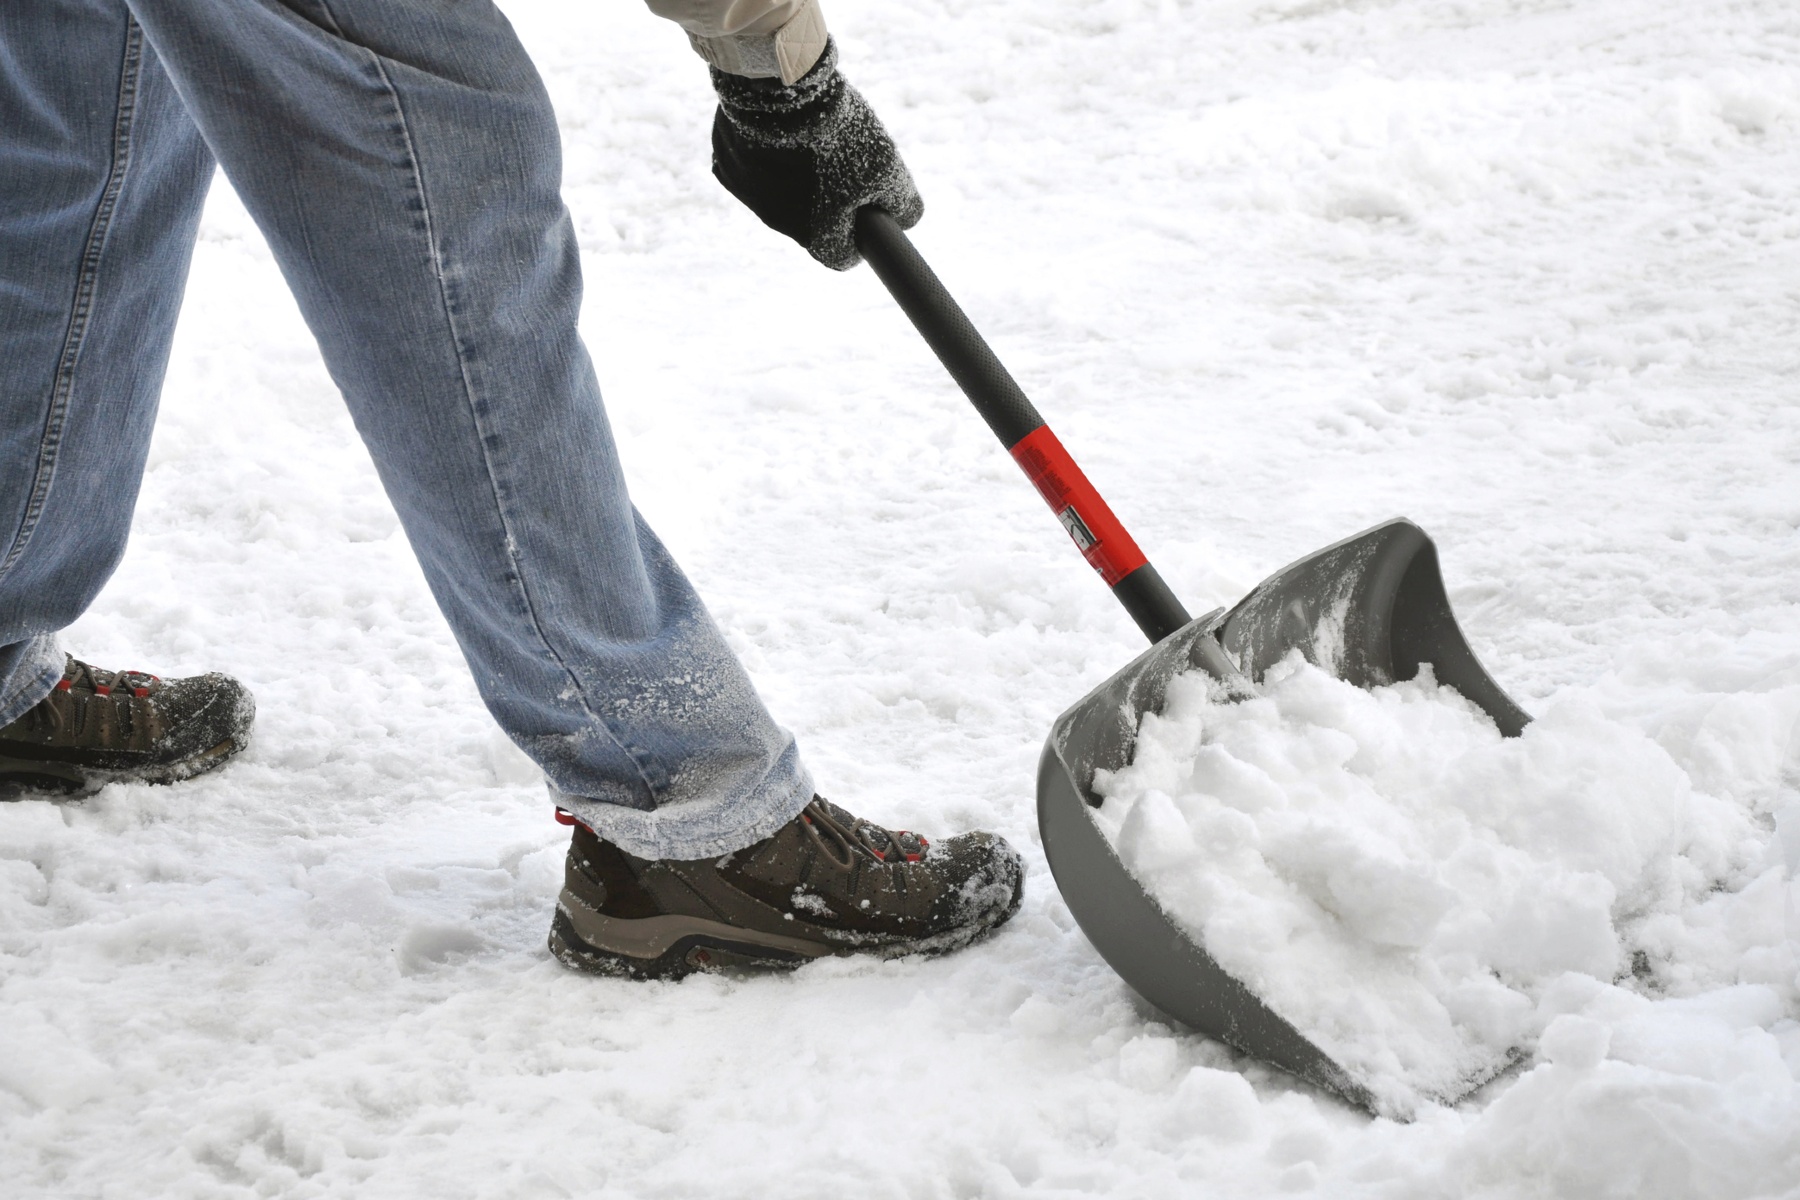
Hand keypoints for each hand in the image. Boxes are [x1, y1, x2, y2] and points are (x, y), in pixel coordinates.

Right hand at [710, 40, 922, 270]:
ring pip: (781, 195)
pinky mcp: (728, 166)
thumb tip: (908, 220)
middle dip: (830, 200)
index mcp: (816, 237)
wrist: (777, 89)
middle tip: (845, 161)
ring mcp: (749, 197)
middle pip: (812, 224)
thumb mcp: (887, 168)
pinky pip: (754, 169)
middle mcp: (778, 226)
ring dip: (798, 176)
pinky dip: (769, 153)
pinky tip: (780, 128)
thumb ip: (903, 203)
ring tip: (811, 136)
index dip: (862, 235)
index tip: (870, 210)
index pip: (843, 256)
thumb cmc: (837, 135)